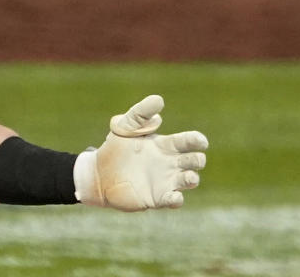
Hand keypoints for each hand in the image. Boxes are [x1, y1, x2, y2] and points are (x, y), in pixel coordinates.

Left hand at [73, 94, 207, 211]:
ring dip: (192, 179)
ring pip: (189, 181)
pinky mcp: (157, 198)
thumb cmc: (115, 148)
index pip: (188, 141)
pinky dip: (177, 200)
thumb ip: (141, 113)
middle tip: (194, 159)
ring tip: (190, 177)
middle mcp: (170, 164)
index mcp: (165, 145)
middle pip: (194, 161)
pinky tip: (175, 197)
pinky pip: (173, 200)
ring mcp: (165, 181)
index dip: (197, 140)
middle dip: (197, 160)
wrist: (98, 173)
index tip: (201, 141)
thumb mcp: (125, 126)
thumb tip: (159, 99)